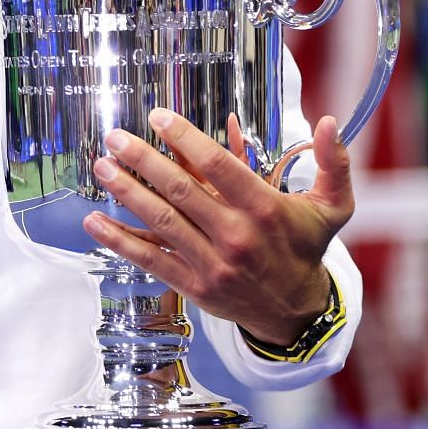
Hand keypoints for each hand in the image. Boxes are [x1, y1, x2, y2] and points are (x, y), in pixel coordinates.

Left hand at [81, 108, 353, 347]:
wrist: (296, 311)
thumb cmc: (306, 247)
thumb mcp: (332, 206)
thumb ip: (333, 162)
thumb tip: (329, 121)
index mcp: (265, 209)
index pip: (220, 166)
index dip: (186, 139)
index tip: (158, 117)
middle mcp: (236, 236)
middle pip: (181, 191)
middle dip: (143, 161)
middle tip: (115, 138)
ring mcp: (212, 263)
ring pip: (161, 223)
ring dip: (126, 194)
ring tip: (102, 168)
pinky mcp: (194, 286)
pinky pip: (151, 260)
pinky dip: (120, 241)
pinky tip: (95, 222)